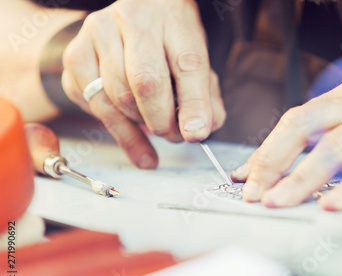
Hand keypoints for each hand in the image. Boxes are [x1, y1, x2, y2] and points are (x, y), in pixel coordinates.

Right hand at [61, 0, 225, 168]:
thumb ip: (204, 95)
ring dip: (138, 124)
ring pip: (117, 98)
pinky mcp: (75, 54)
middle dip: (162, 121)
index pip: (187, 65)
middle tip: (173, 134)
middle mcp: (132, 20)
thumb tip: (197, 131)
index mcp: (173, 19)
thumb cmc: (168, 39)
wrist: (135, 13)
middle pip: (146, 83)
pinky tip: (127, 119)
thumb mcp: (196, 58)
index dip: (194, 104)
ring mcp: (99, 35)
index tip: (196, 133)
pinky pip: (93, 104)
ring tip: (153, 124)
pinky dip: (114, 124)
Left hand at [232, 68, 341, 210]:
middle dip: (275, 163)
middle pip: (308, 129)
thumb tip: (284, 164)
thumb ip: (330, 129)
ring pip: (339, 147)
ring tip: (280, 202)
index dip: (268, 150)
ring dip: (304, 178)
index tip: (245, 178)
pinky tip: (335, 205)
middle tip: (255, 194)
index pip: (297, 120)